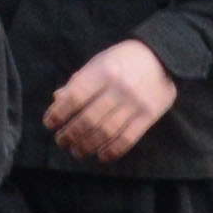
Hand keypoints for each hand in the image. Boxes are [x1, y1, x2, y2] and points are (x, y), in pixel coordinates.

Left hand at [42, 37, 178, 160]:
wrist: (163, 56)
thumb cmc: (123, 60)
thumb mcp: (99, 62)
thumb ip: (78, 81)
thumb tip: (57, 101)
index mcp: (103, 71)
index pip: (74, 97)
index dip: (58, 114)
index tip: (49, 124)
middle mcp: (119, 87)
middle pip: (89, 119)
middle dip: (70, 134)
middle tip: (61, 141)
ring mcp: (135, 102)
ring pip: (106, 132)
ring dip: (87, 146)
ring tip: (76, 151)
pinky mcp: (149, 115)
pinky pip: (128, 139)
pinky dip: (112, 151)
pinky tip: (101, 155)